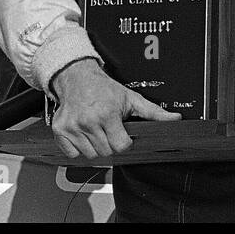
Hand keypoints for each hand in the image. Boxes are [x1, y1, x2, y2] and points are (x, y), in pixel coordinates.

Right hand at [50, 59, 179, 159]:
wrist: (77, 78)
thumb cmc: (105, 89)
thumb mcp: (132, 98)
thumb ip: (154, 112)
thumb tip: (174, 119)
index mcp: (107, 113)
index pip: (121, 146)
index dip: (125, 143)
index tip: (123, 134)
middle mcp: (88, 121)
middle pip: (106, 152)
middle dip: (110, 143)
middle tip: (109, 129)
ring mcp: (72, 127)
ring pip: (90, 155)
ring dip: (95, 146)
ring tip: (97, 130)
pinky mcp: (59, 131)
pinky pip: (72, 154)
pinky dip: (79, 148)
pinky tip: (84, 133)